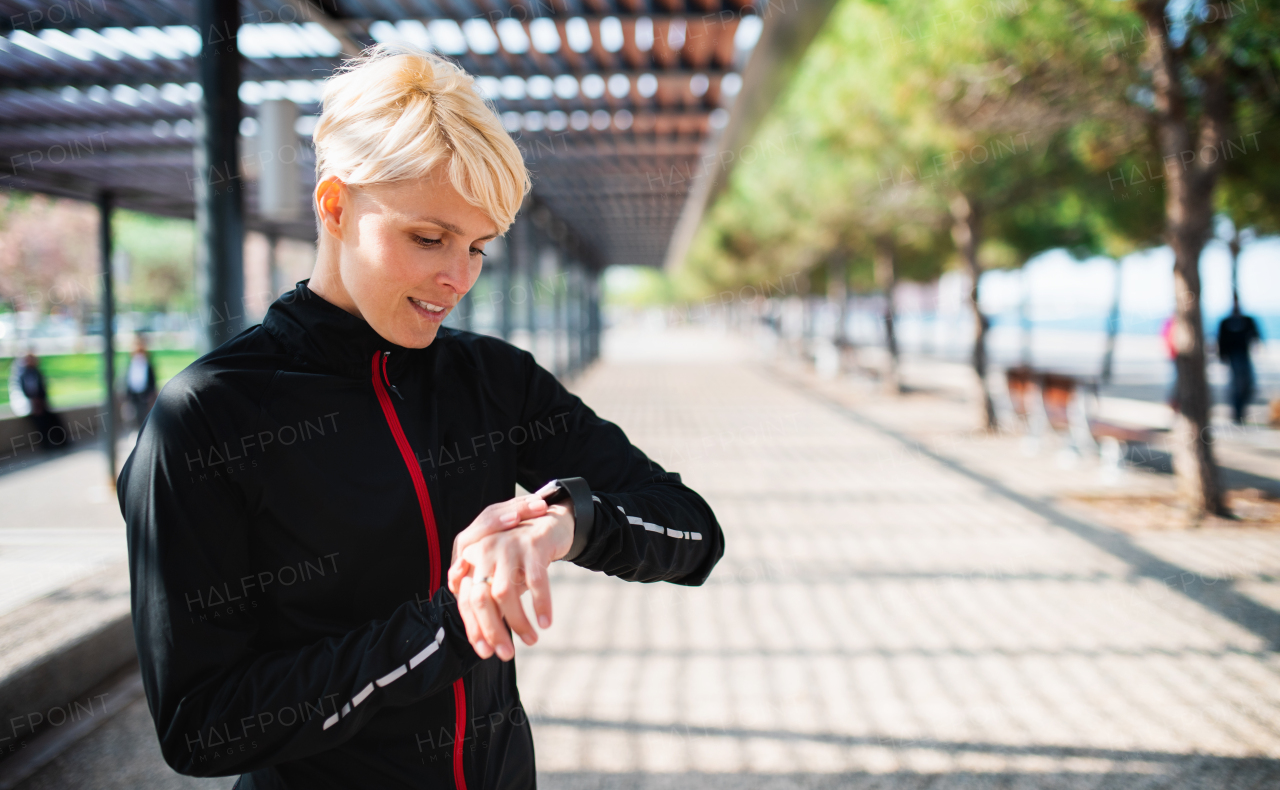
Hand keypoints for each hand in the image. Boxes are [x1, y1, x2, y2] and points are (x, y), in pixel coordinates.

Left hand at [453, 504, 574, 660]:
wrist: (547, 522)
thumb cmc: (519, 556)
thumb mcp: (499, 575)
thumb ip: (487, 601)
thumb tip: (485, 641)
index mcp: (471, 559)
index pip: (466, 600)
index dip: (474, 629)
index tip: (486, 652)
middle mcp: (484, 551)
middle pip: (480, 598)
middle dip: (493, 630)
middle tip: (506, 654)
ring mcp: (508, 546)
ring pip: (505, 592)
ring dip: (518, 622)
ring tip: (531, 640)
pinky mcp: (533, 544)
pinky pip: (536, 581)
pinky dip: (541, 605)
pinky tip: (545, 622)